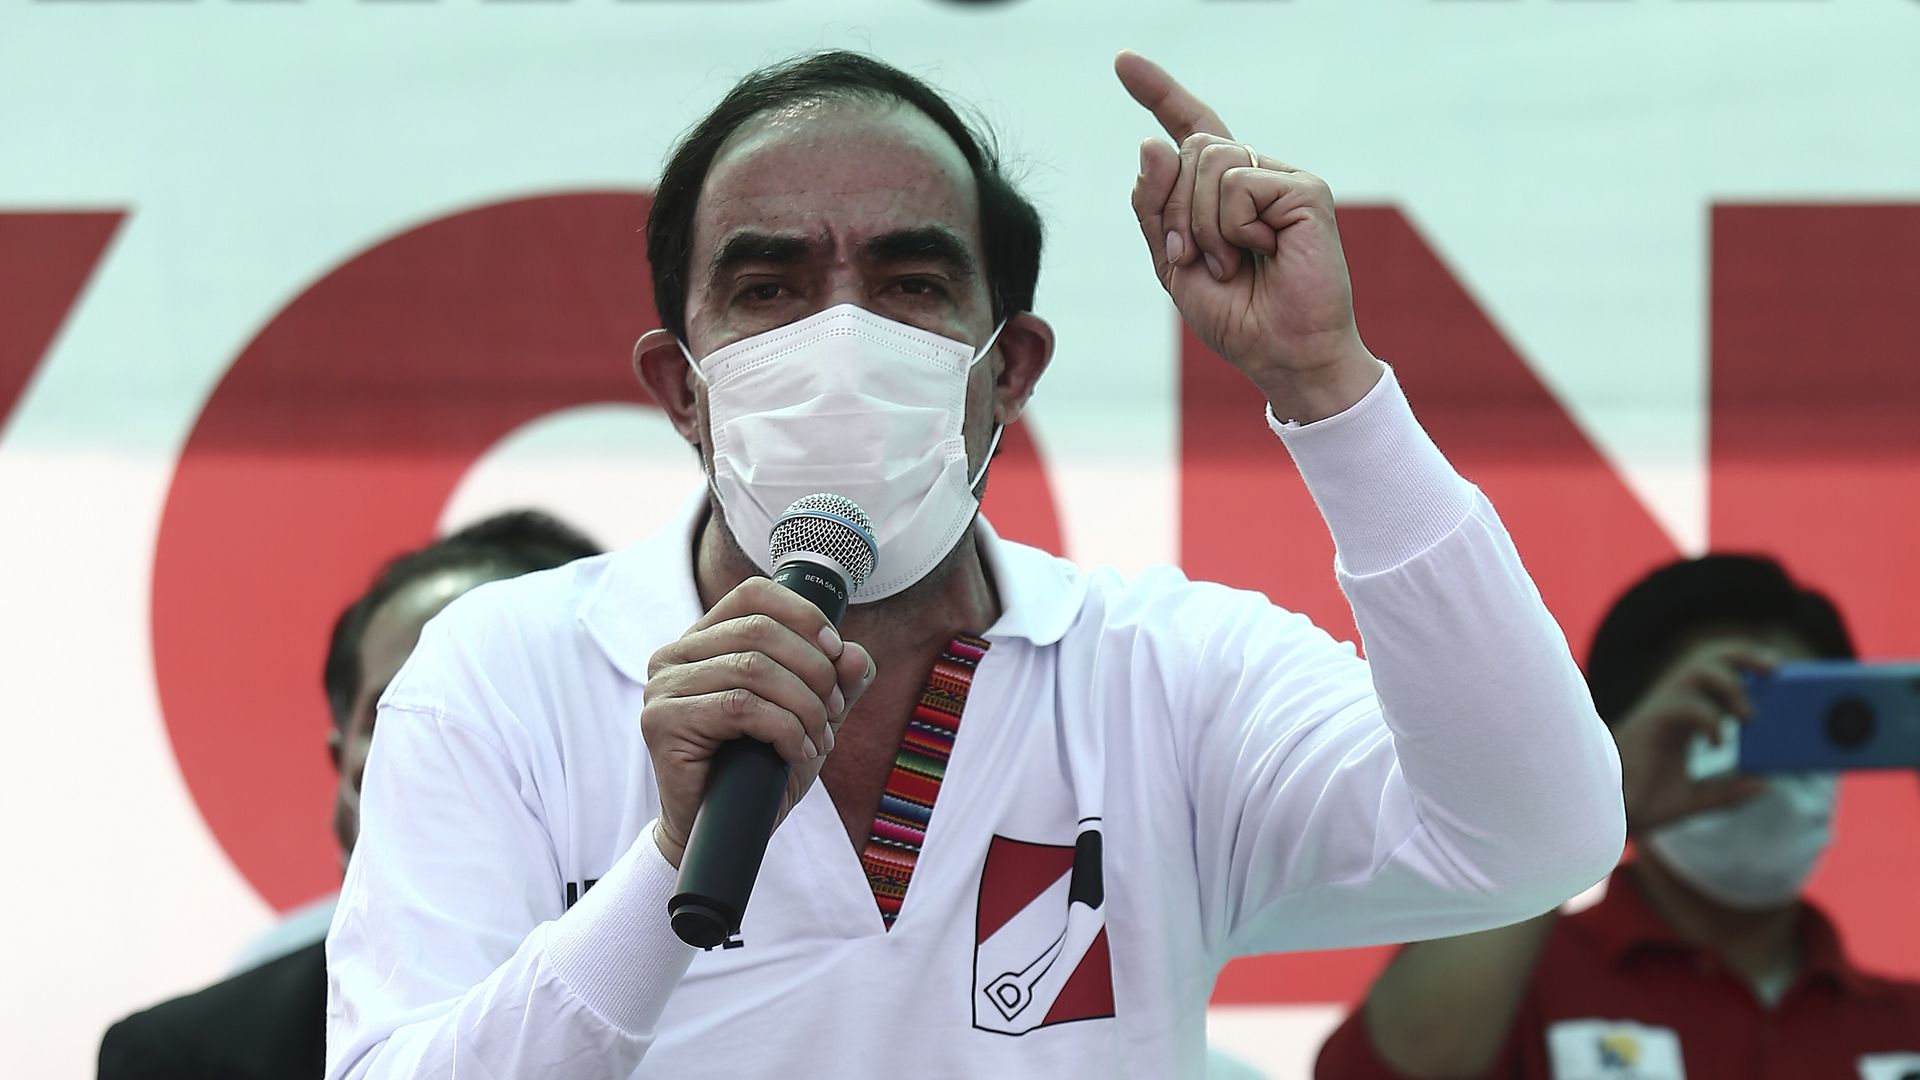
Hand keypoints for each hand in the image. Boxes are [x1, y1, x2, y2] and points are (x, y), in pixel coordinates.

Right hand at [641, 577, 874, 867]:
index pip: (753, 594)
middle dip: (813, 669)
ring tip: (819, 738)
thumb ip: (835, 685)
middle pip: (759, 630)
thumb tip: (855, 654)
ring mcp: (663, 687)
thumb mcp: (809, 719)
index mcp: (705, 640)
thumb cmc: (758, 773)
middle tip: (834, 711)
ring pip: (753, 669)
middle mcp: (676, 655)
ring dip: (803, 705)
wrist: (720, 834)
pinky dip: (784, 728)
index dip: (802, 615)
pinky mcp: (662, 721)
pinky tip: (797, 751)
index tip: (835, 651)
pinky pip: (740, 707)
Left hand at [1117, 50, 1382, 422]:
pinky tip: (1261, 253)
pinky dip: (1233, 228)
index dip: (1157, 92)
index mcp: (1223, 190)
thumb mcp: (1173, 264)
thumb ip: (1155, 208)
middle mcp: (1255, 174)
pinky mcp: (1305, 190)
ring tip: (1232, 263)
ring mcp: (1282, 178)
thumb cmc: (1236, 316)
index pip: (1189, 126)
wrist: (1281, 354)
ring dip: (1202, 225)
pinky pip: (1237, 184)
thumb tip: (1152, 143)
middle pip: (1189, 149)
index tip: (1123, 61)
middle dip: (1175, 211)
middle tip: (1199, 260)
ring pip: (1210, 162)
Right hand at [1613, 642, 1776, 834]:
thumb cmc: (1643, 803)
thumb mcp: (1695, 799)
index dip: (1745, 665)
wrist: (1611, 816)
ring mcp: (1662, 710)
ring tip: (1749, 716)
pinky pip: (1686, 705)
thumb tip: (1765, 786)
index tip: (1777, 673)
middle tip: (1776, 670)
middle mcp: (1674, 705)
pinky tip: (1718, 742)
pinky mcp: (1652, 722)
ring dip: (1731, 684)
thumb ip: (1728, 791)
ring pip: (1697, 669)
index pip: (1716, 673)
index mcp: (1685, 716)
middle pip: (1709, 658)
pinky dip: (1711, 719)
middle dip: (1745, 656)